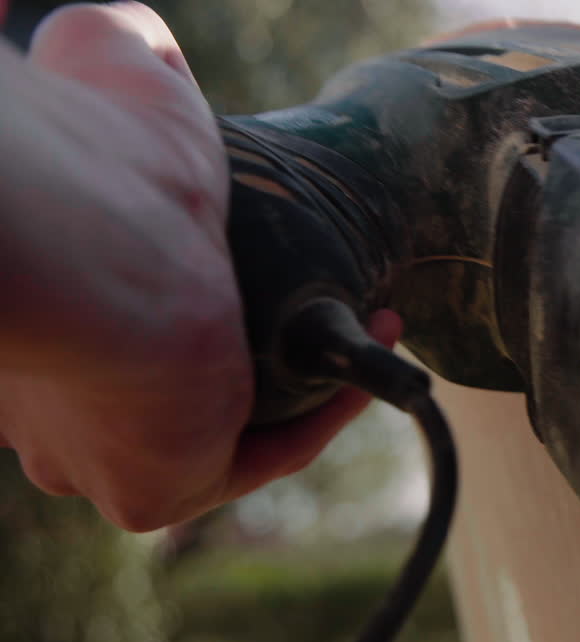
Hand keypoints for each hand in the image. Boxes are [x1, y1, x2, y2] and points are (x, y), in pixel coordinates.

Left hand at [0, 2, 399, 530]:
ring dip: (312, 380)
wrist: (97, 254)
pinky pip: (259, 459)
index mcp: (23, 331)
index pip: (112, 339)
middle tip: (337, 299)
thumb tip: (133, 30)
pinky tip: (372, 357)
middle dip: (261, 349)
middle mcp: (47, 411)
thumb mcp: (107, 73)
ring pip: (224, 431)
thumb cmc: (93, 168)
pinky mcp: (148, 496)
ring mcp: (93, 461)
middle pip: (173, 394)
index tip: (260, 272)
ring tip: (383, 317)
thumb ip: (116, 51)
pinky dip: (324, 414)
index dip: (201, 304)